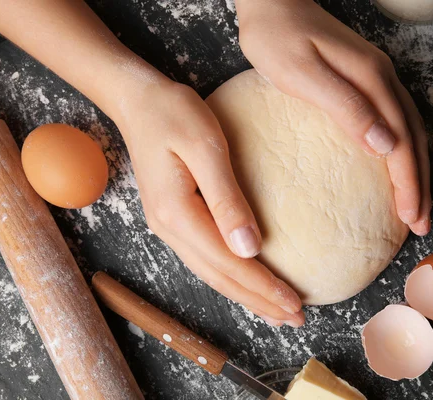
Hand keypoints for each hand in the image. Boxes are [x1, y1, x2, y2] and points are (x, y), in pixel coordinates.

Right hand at [116, 79, 304, 326]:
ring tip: (275, 312)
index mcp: (177, 213)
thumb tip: (249, 247)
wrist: (137, 101)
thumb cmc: (173, 113)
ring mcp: (168, 226)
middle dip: (258, 301)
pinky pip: (205, 259)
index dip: (262, 287)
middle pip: (220, 277)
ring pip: (211, 273)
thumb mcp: (205, 147)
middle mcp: (169, 228)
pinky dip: (230, 277)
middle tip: (294, 319)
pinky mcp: (174, 219)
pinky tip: (245, 283)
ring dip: (245, 295)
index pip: (229, 263)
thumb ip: (226, 198)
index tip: (295, 304)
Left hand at [235, 0, 430, 235]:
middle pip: (413, 138)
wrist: (272, 3)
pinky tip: (397, 166)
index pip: (401, 141)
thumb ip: (346, 107)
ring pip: (409, 130)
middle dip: (419, 184)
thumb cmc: (277, 38)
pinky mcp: (365, 80)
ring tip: (415, 204)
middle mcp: (383, 78)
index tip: (411, 217)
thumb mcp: (304, 74)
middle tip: (420, 223)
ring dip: (415, 170)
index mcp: (371, 80)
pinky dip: (403, 150)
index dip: (408, 182)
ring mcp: (377, 77)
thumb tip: (386, 144)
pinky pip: (396, 120)